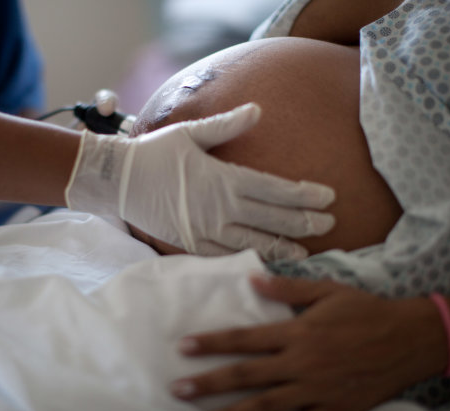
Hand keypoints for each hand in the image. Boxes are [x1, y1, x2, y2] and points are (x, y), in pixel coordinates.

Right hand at [65, 103, 335, 259]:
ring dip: (282, 248)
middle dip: (304, 223)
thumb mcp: (190, 134)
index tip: (329, 197)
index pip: (274, 189)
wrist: (118, 180)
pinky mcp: (190, 244)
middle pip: (271, 219)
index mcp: (223, 179)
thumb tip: (259, 109)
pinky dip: (247, 260)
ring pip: (252, 243)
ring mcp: (205, 230)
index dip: (304, 195)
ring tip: (306, 253)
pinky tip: (263, 262)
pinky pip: (225, 256)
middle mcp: (219, 208)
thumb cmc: (154, 152)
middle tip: (331, 224)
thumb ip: (227, 125)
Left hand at [170, 276, 447, 410]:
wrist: (410, 340)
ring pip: (265, 407)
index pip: (244, 338)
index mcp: (296, 332)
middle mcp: (301, 363)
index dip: (211, 343)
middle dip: (209, 382)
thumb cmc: (365, 311)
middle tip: (178, 388)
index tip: (184, 347)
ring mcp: (316, 391)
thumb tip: (251, 279)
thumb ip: (287, 287)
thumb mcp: (327, 290)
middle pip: (246, 375)